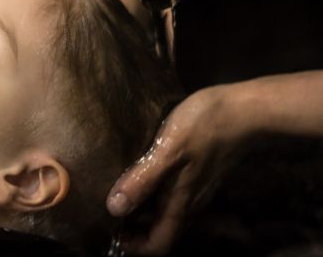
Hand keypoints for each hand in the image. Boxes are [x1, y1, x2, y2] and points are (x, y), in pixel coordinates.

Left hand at [106, 85, 251, 255]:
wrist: (244, 109)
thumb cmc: (205, 127)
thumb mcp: (168, 151)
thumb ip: (143, 180)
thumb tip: (114, 208)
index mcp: (180, 203)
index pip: (158, 244)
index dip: (134, 245)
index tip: (112, 230)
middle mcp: (189, 202)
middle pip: (159, 229)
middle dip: (133, 225)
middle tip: (108, 206)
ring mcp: (196, 187)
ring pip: (164, 210)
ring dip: (141, 206)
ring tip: (117, 186)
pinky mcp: (198, 172)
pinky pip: (170, 191)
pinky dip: (152, 189)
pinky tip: (139, 167)